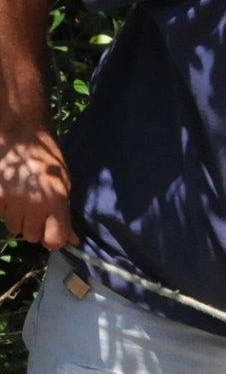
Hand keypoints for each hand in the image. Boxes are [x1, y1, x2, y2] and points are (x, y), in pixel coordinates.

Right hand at [0, 126, 77, 249]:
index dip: (53, 240)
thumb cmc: (47, 158)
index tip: (50, 231)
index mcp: (55, 203)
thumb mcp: (64, 186)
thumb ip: (65, 214)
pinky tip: (9, 194)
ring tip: (21, 201)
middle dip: (34, 228)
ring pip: (14, 227)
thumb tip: (72, 240)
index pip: (54, 241)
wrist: (22, 132)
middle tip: (34, 212)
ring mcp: (13, 199)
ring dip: (18, 219)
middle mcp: (34, 205)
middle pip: (31, 237)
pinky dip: (3, 208)